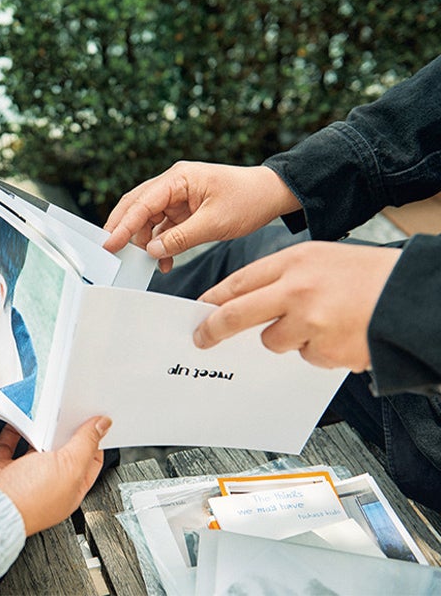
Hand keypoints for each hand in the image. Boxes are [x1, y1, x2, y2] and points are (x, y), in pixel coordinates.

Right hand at [0, 416, 110, 535]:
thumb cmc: (28, 500)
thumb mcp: (69, 466)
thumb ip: (86, 444)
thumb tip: (103, 425)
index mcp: (70, 489)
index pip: (89, 461)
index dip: (95, 439)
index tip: (96, 420)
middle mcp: (48, 484)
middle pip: (62, 451)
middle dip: (66, 431)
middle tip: (70, 410)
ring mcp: (24, 476)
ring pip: (35, 446)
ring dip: (40, 429)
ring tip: (46, 412)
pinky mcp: (2, 468)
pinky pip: (9, 444)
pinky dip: (13, 430)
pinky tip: (18, 419)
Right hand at [103, 162, 300, 271]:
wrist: (273, 195)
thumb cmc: (249, 199)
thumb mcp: (214, 223)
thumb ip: (180, 238)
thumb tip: (152, 250)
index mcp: (179, 178)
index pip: (142, 202)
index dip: (123, 224)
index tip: (110, 243)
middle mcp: (173, 184)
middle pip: (137, 206)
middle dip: (124, 229)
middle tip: (111, 250)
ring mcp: (177, 197)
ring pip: (148, 219)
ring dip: (144, 241)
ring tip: (146, 262)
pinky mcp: (184, 209)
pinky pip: (163, 227)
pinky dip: (160, 244)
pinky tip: (163, 261)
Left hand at [193, 241, 401, 371]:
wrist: (416, 294)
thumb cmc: (371, 276)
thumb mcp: (322, 260)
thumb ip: (284, 278)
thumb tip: (248, 302)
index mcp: (294, 262)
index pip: (238, 282)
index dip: (214, 299)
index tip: (200, 311)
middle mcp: (297, 290)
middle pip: (237, 314)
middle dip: (214, 330)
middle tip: (202, 339)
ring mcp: (310, 322)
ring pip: (273, 341)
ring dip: (288, 338)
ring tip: (322, 321)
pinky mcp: (325, 350)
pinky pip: (306, 356)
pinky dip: (319, 350)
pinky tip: (341, 333)